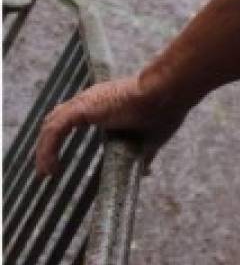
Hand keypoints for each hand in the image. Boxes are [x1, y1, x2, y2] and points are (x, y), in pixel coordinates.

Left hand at [36, 74, 186, 177]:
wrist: (169, 91)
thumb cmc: (166, 109)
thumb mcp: (152, 138)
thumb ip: (145, 154)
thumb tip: (146, 172)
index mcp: (106, 104)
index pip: (73, 118)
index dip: (61, 138)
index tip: (58, 161)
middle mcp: (92, 99)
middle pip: (58, 120)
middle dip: (48, 144)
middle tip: (46, 168)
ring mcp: (87, 101)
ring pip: (53, 125)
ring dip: (44, 149)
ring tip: (45, 172)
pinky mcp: (84, 107)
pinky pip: (56, 129)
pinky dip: (48, 149)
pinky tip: (49, 168)